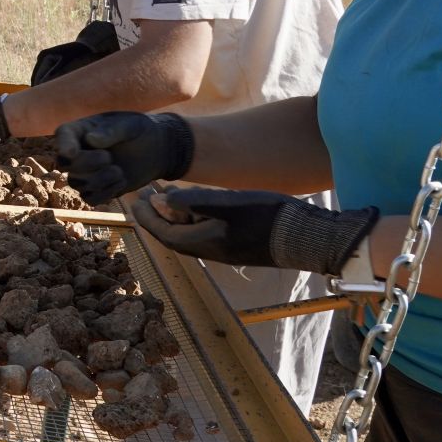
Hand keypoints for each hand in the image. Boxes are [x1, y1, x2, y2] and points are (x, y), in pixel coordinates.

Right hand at [54, 111, 195, 204]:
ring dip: (99, 180)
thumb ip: (112, 131)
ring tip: (120, 172)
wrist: (155, 150)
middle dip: (86, 164)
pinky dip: (106, 193)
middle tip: (109, 157)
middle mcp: (77, 152)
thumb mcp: (130, 125)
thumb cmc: (140, 131)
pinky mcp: (95, 190)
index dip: (63, 145)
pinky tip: (121, 181)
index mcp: (80, 130)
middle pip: (65, 164)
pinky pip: (90, 199)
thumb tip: (90, 140)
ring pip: (77, 183)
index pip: (63, 135)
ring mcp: (84, 173)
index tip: (71, 152)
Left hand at [130, 187, 379, 275]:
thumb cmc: (268, 217)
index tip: (134, 196)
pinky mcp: (235, 245)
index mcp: (202, 242)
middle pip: (171, 233)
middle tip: (145, 192)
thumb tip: (163, 199)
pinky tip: (196, 204)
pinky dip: (191, 218)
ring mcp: (223, 250)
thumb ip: (195, 200)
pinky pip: (202, 232)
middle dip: (155, 214)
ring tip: (165, 193)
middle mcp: (208, 250)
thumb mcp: (229, 203)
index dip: (145, 214)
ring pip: (187, 232)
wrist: (306, 237)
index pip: (161, 231)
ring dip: (173, 215)